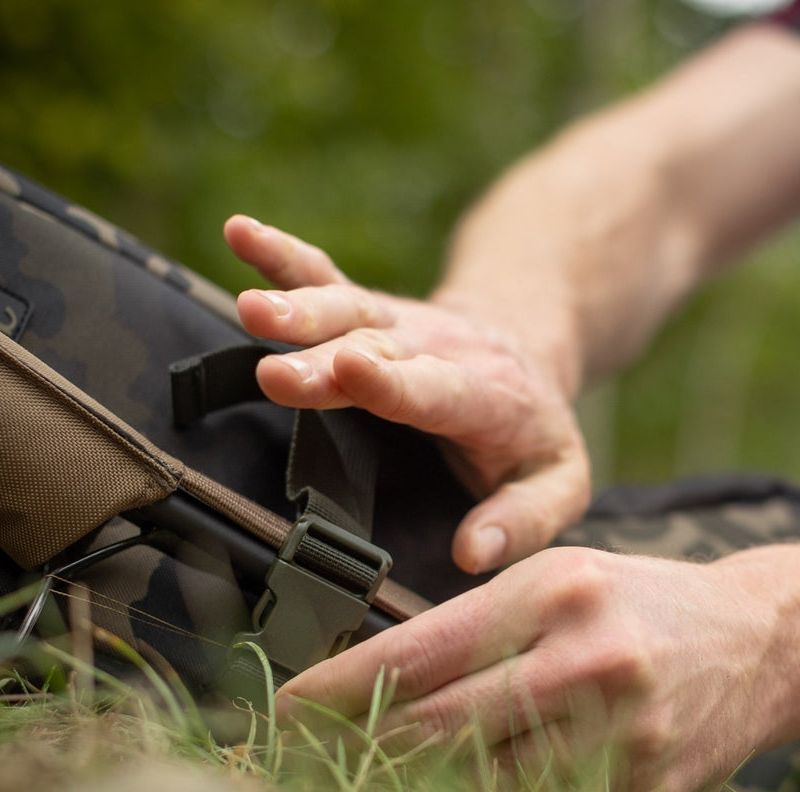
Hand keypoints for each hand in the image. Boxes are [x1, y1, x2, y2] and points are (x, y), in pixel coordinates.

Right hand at [224, 215, 590, 572]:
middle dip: (325, 358)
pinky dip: (281, 254)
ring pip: (343, 309)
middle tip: (279, 373)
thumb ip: (524, 519)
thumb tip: (474, 553)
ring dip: (297, 308)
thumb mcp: (559, 482)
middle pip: (375, 350)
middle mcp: (433, 350)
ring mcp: (394, 327)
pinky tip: (240, 230)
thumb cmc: (533, 430)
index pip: (434, 390)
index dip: (392, 383)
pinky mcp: (363, 313)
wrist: (525, 348)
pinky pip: (321, 276)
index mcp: (483, 396)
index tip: (352, 371)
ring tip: (251, 307)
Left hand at [276, 546, 797, 791]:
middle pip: (438, 728)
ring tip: (367, 790)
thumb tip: (374, 680)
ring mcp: (619, 735)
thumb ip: (477, 623)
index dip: (338, 688)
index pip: (420, 650)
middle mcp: (587, 663)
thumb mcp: (561, 578)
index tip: (283, 708)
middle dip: (360, 749)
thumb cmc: (642, 601)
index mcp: (556, 594)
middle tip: (304, 759)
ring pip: (482, 788)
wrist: (762, 642)